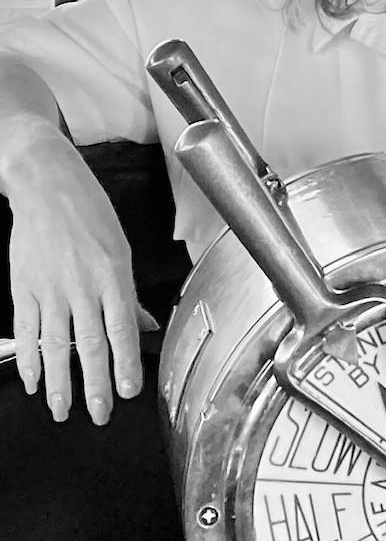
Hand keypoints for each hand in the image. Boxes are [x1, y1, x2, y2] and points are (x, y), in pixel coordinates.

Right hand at [6, 133, 149, 424]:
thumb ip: (129, 294)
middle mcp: (82, 284)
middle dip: (96, 384)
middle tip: (99, 414)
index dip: (126, 363)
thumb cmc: (89, 212)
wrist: (47, 185)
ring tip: (63, 410)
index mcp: (113, 273)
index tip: (129, 391)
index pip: (122, 327)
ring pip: (55, 345)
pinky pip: (26, 332)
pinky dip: (28, 360)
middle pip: (91, 343)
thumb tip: (147, 327)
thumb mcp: (120, 247)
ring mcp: (50, 288)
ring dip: (59, 383)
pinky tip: (33, 382)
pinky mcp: (23, 288)